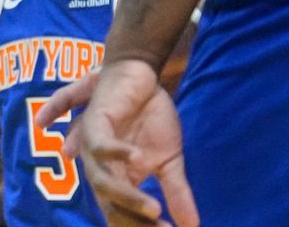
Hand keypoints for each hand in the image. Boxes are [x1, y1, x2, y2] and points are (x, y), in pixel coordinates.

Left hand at [37, 60, 197, 226]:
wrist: (141, 77)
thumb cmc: (150, 119)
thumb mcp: (169, 160)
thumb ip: (177, 192)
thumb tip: (194, 226)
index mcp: (116, 180)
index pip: (122, 213)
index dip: (142, 226)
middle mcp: (99, 169)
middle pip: (109, 204)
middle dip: (132, 220)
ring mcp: (94, 147)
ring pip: (102, 181)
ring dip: (126, 197)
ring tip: (154, 209)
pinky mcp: (95, 123)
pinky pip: (101, 144)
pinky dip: (117, 153)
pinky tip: (140, 159)